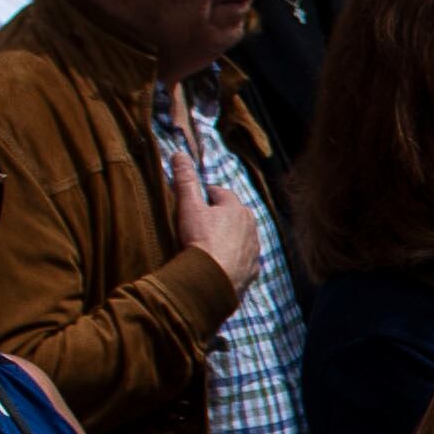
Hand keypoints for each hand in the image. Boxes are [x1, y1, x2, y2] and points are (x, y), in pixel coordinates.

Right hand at [163, 85, 263, 283]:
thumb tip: (179, 153)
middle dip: (221, 215)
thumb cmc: (200, 240)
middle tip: (202, 222)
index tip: (196, 200)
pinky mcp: (253, 269)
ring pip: (242, 237)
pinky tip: (222, 263)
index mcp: (236, 208)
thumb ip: (185, 180)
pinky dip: (235, 258)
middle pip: (234, 215)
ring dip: (230, 237)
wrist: (213, 280)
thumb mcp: (189, 207)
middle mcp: (251, 226)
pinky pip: (244, 259)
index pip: (221, 193)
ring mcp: (254, 249)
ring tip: (212, 243)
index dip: (206, 195)